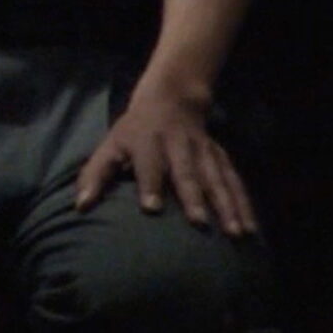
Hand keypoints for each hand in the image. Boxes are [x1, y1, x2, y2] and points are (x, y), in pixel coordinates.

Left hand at [74, 84, 258, 236]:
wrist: (172, 99)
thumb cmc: (134, 131)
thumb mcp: (111, 146)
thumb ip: (95, 176)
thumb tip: (80, 207)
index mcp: (148, 143)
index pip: (148, 164)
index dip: (149, 184)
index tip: (151, 208)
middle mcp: (178, 147)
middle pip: (187, 172)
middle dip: (193, 197)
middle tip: (199, 223)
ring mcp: (204, 152)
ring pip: (217, 179)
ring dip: (227, 205)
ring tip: (235, 233)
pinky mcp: (221, 158)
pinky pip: (235, 182)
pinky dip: (245, 204)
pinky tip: (252, 228)